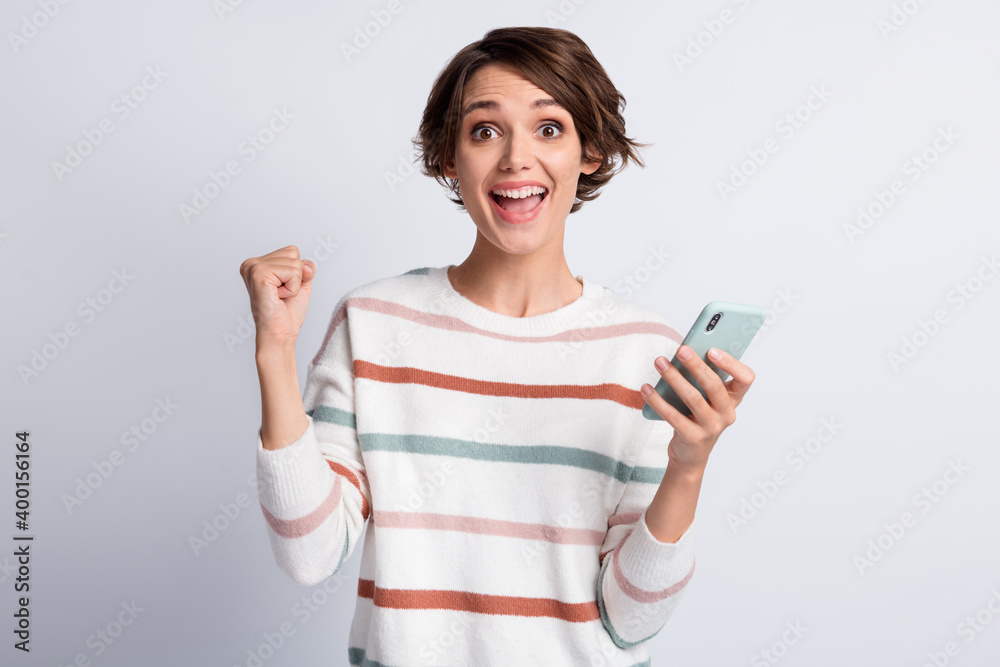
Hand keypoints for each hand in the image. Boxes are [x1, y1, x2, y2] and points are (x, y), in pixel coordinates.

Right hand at [239, 245, 314, 345]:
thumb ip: (305, 267)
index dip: (297, 273)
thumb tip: (305, 265)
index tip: (283, 289)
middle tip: (282, 294)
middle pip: (293, 253)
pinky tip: (278, 297)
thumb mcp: (301, 283)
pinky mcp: (259, 274)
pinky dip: (293, 288)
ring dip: (294, 284)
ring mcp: (254, 267)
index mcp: (258, 263)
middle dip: (296, 277)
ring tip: (280, 296)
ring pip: (295, 262)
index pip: (292, 251)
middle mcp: (252, 263)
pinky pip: (293, 272)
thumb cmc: (287, 312)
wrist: (280, 333)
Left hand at [640, 345, 755, 472]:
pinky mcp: (693, 438)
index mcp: (733, 399)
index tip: (712, 350)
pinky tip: (646, 388)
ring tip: (660, 362)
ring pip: (693, 398)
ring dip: (674, 378)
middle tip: (681, 350)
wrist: (690, 454)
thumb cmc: (697, 418)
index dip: (731, 364)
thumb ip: (701, 379)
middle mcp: (727, 413)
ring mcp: (711, 427)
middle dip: (696, 365)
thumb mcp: (705, 399)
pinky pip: (673, 416)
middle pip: (714, 385)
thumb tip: (684, 354)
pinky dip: (657, 400)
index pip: (745, 379)